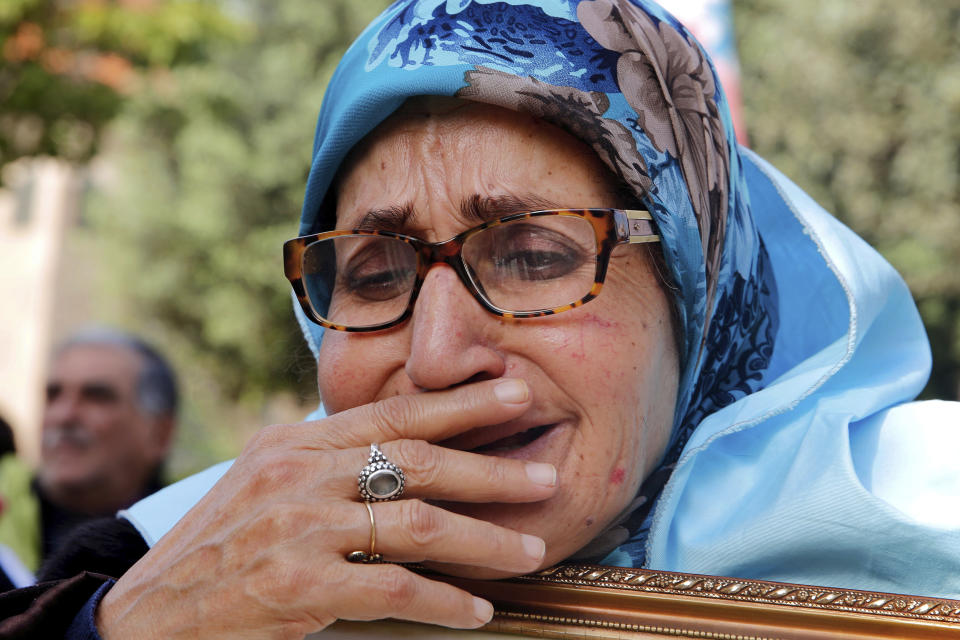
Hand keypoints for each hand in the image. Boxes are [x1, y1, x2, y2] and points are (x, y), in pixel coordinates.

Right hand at [96, 378, 556, 638]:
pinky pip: (394, 588)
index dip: (461, 405)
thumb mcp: (264, 483)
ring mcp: (297, 528)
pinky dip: (445, 600)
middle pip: (417, 461)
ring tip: (531, 548)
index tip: (515, 395)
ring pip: (418, 524)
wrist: (148, 614)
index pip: (393, 414)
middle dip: (491, 467)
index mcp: (295, 443)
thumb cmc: (218, 548)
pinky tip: (476, 610)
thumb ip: (327, 462)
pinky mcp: (297, 586)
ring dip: (484, 539)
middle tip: (547, 474)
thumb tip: (402, 448)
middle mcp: (298, 473)